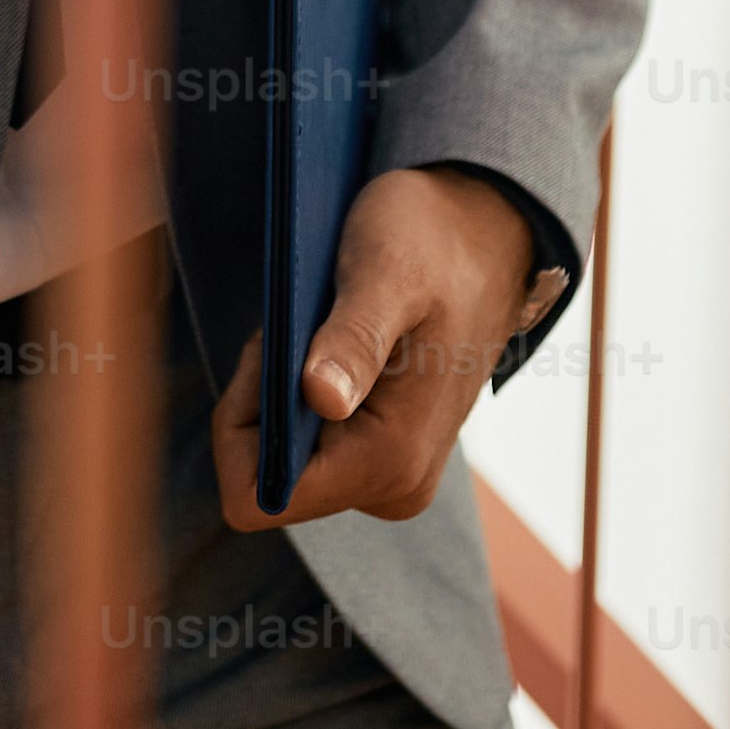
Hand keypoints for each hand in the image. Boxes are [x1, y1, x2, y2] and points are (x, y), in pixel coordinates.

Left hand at [210, 166, 568, 530]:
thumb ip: (355, 339)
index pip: (255, 494)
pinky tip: (334, 342)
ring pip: (284, 456)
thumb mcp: (387, 271)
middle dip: (265, 399)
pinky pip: (309, 443)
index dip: (243, 422)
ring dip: (283, 389)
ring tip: (324, 326)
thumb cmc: (434, 242)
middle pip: (267, 475)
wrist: (485, 234)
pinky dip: (300, 391)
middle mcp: (393, 487)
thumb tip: (323, 400)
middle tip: (304, 328)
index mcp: (389, 461)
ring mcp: (391, 476)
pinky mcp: (386, 456)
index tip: (276, 351)